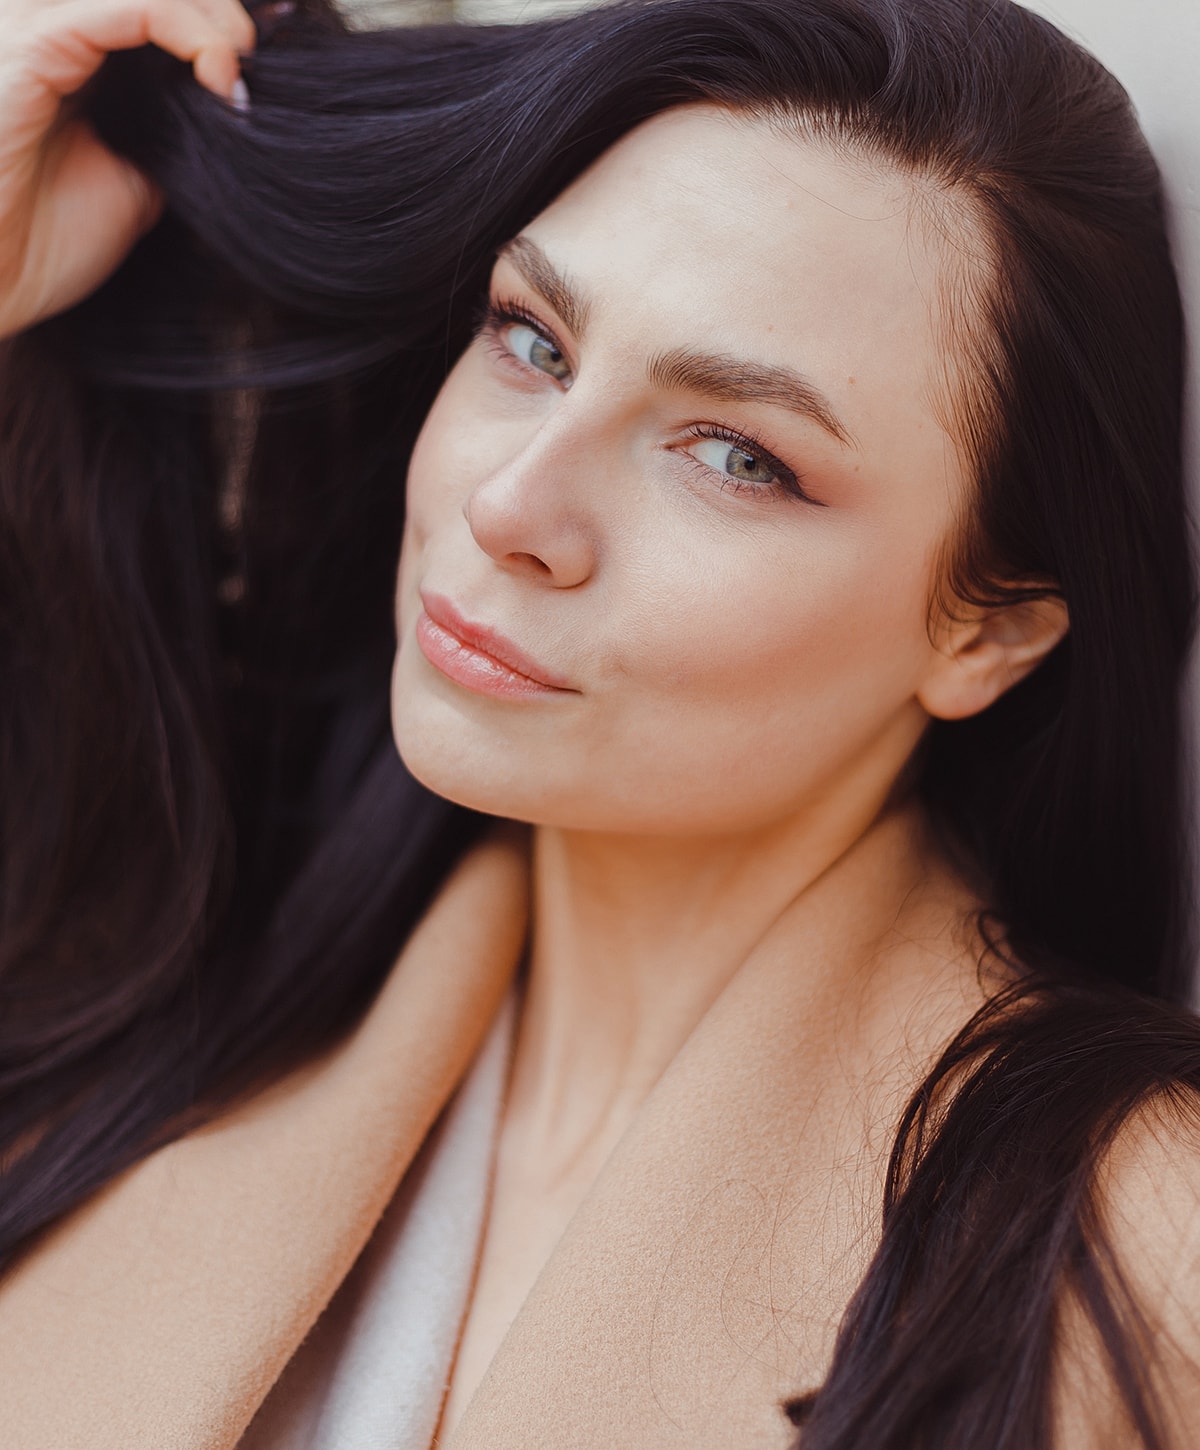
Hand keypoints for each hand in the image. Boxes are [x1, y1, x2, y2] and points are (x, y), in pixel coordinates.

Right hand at [0, 0, 256, 337]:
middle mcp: (50, 29)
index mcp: (71, 55)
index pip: (153, 7)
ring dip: (206, 11)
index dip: (214, 21)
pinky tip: (216, 68)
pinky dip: (185, 26)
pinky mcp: (32, 45)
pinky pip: (127, 6)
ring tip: (236, 62)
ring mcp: (35, 29)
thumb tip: (229, 106)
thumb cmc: (46, 241)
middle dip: (216, 7)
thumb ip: (172, 133)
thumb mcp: (137, 182)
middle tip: (253, 57)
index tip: (255, 71)